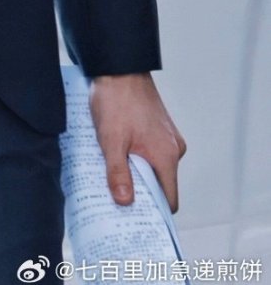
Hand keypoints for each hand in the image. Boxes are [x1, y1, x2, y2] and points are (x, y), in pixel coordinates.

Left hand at [88, 72, 186, 212]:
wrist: (119, 66)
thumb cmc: (116, 100)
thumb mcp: (111, 140)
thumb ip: (118, 173)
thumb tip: (125, 202)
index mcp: (167, 155)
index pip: (169, 198)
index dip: (153, 212)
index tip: (135, 218)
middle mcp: (173, 148)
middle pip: (161, 184)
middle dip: (141, 193)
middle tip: (117, 199)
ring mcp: (168, 137)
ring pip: (155, 166)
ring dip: (137, 172)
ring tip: (113, 173)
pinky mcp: (159, 127)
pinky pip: (152, 151)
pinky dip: (137, 156)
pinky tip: (117, 153)